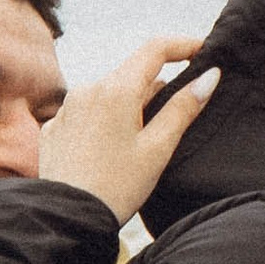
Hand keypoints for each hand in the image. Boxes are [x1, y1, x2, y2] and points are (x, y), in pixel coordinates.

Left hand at [37, 38, 218, 228]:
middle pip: (131, 73)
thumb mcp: (158, 148)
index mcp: (116, 89)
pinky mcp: (55, 128)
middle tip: (180, 108)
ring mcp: (68, 108)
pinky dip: (105, 120)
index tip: (203, 50)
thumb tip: (209, 76)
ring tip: (144, 137)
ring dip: (130, 103)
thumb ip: (184, 108)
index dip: (183, 45)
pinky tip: (112, 148)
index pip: (155, 49)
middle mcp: (88, 89)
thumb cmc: (117, 187)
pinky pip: (87, 112)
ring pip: (108, 93)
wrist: (68, 219)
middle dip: (157, 84)